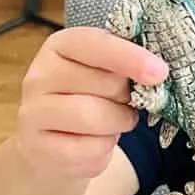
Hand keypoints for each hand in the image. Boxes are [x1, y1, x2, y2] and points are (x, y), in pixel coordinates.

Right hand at [15, 27, 166, 179]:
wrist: (51, 145)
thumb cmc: (87, 101)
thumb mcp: (102, 74)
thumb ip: (122, 66)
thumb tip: (156, 71)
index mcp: (59, 47)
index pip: (94, 43)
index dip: (130, 57)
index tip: (159, 72)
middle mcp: (40, 76)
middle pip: (103, 84)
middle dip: (128, 97)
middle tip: (128, 103)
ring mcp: (34, 112)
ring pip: (93, 117)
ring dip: (119, 123)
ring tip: (117, 123)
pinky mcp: (38, 147)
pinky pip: (86, 150)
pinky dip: (103, 150)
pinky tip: (97, 143)